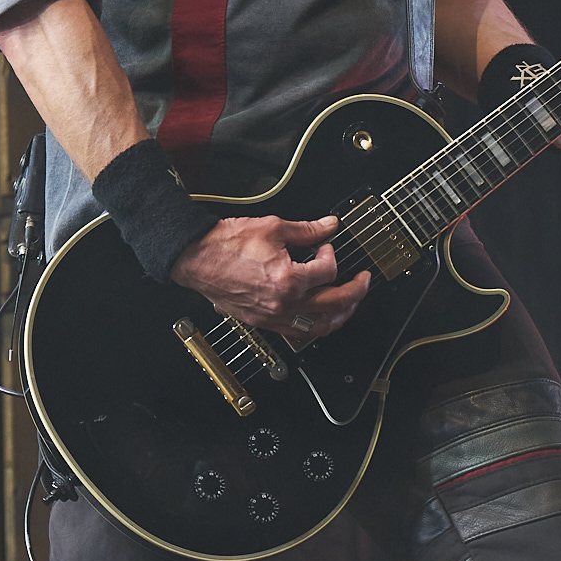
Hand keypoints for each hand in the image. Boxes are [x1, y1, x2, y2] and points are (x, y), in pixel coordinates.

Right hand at [171, 213, 369, 338]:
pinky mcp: (263, 322)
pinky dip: (314, 327)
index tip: (326, 246)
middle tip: (363, 281)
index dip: (331, 254)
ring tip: (350, 305)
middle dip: (355, 291)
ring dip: (340, 315)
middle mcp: (283, 303)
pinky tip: (320, 319)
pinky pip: (297, 333)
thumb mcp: (273, 228)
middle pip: (333, 303)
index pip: (328, 270)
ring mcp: (273, 316)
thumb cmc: (226, 244)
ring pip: (318, 326)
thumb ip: (307, 229)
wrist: (197, 257)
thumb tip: (329, 227)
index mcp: (288, 279)